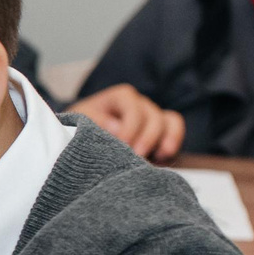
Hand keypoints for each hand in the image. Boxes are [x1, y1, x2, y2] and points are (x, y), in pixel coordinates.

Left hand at [68, 84, 184, 161]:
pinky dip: (173, 140)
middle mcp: (139, 103)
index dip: (130, 126)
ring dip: (163, 139)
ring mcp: (151, 115)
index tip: (123, 144)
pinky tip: (163, 155)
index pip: (132, 105)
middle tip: (135, 156)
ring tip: (155, 157)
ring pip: (168, 120)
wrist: (83, 134)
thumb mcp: (78, 121)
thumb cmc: (80, 125)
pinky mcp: (160, 130)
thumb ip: (95, 122)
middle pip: (152, 115)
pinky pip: (175, 128)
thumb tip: (116, 128)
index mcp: (120, 97)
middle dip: (146, 137)